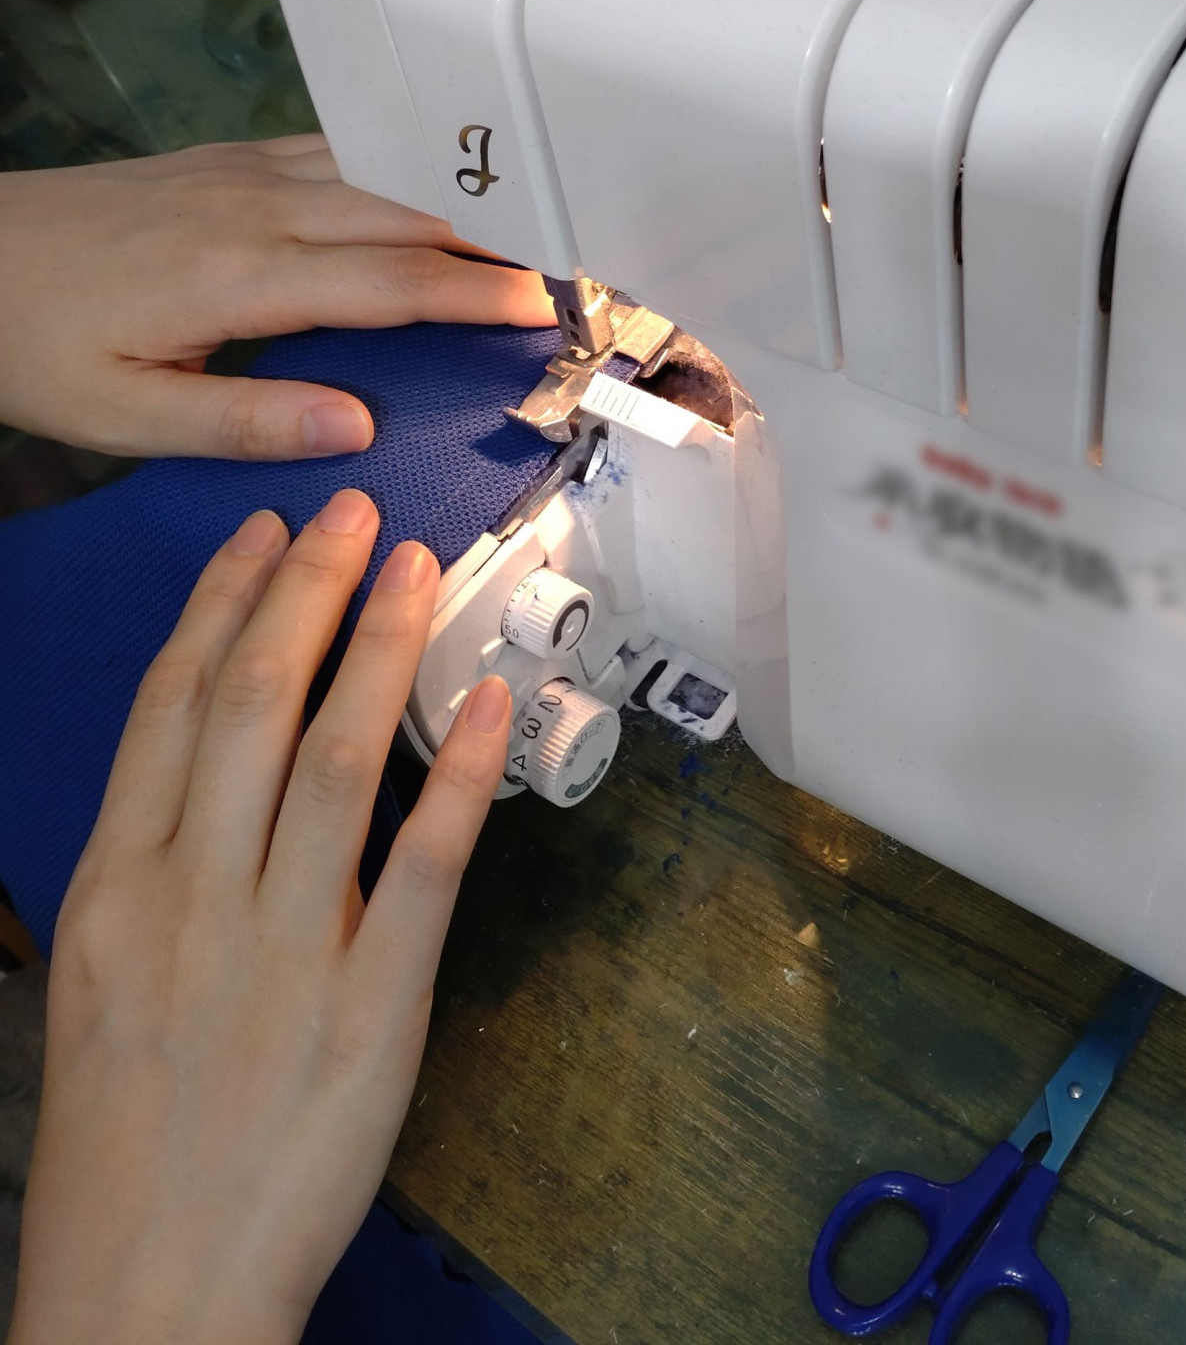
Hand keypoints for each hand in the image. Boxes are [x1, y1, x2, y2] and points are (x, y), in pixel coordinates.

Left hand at [0, 136, 554, 458]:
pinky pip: (340, 154)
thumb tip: (358, 429)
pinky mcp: (228, 160)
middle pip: (409, 217)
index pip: (395, 282)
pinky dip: (402, 172)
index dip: (482, 296)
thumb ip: (245, 422)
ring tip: (529, 230)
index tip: (550, 308)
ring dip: (461, 202)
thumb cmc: (31, 341)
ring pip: (382, 177)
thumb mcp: (123, 414)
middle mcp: (258, 210)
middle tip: (572, 270)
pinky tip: (430, 187)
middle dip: (499, 243)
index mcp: (243, 277)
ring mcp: (245, 173)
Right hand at [8, 492, 512, 1344]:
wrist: (147, 1295)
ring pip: (338, 759)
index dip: (223, 607)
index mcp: (116, 888)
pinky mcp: (373, 1008)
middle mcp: (194, 899)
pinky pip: (425, 867)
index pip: (171, 709)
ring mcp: (283, 952)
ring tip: (412, 569)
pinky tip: (489, 705)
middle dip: (305, 593)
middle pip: (253, 708)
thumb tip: (212, 761)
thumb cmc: (123, 1138)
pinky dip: (462, 776)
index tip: (262, 536)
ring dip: (380, 650)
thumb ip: (155, 865)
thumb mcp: (99, 979)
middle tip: (349, 516)